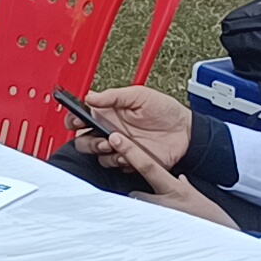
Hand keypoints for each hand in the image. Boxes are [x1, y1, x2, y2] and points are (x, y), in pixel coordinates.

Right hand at [67, 86, 191, 173]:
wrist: (186, 131)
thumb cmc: (165, 111)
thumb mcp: (140, 95)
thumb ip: (113, 96)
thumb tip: (90, 96)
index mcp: (109, 113)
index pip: (82, 118)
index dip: (74, 119)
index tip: (75, 120)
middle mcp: (111, 131)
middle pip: (83, 140)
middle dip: (86, 139)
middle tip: (99, 135)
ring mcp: (120, 147)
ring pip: (97, 155)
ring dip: (101, 150)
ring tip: (113, 143)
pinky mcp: (130, 160)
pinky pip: (114, 165)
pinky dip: (117, 160)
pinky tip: (127, 154)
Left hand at [115, 131, 239, 229]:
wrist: (224, 241)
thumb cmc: (213, 219)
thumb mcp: (198, 198)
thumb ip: (186, 187)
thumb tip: (181, 179)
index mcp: (175, 188)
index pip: (147, 166)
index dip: (130, 151)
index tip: (115, 139)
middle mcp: (164, 202)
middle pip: (134, 193)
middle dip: (137, 198)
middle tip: (147, 205)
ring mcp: (159, 218)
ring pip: (137, 210)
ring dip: (141, 214)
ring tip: (154, 221)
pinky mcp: (158, 233)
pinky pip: (142, 227)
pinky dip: (145, 227)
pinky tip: (153, 234)